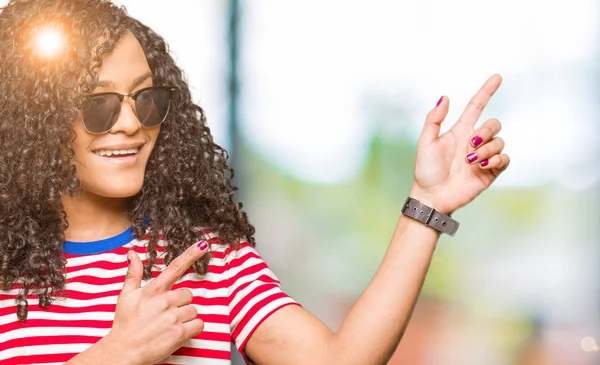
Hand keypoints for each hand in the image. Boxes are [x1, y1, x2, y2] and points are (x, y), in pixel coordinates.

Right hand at [106, 241, 208, 364]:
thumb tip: (132, 254)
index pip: (175, 268)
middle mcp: (164, 301)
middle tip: (166, 314)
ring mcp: (173, 317)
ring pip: (193, 310)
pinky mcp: (179, 333)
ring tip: (168, 325)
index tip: (203, 245)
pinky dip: (193, 329)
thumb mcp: (126, 296)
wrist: (123, 352)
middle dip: (181, 303)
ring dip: (185, 317)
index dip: (191, 254)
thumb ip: (133, 274)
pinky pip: (199, 324)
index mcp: (153, 290)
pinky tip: (178, 332)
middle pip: (188, 294)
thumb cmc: (125, 324)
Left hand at [411, 74, 509, 214]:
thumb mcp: (426, 142)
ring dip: (487, 150)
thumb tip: (445, 97)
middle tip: (471, 145)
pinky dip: (495, 160)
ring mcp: (483, 157)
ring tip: (470, 161)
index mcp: (460, 131)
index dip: (487, 91)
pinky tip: (481, 166)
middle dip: (486, 132)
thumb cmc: (426, 170)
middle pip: (494, 124)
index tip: (498, 77)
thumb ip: (434, 119)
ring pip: (500, 142)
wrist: (432, 196)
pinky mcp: (490, 172)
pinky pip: (504, 159)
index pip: (477, 106)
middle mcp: (474, 142)